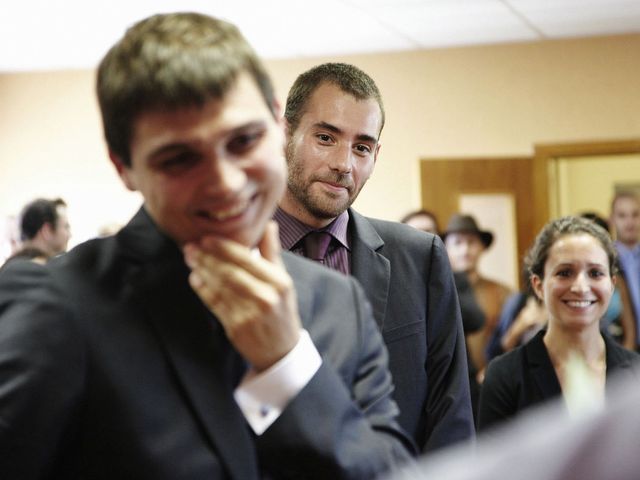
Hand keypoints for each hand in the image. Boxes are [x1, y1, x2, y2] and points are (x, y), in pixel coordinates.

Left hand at [184, 221, 300, 371]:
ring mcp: (250, 314)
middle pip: (230, 272)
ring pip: (220, 287)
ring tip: (190, 258)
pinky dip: (202, 290)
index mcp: (279, 282)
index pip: (247, 259)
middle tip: (190, 246)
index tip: (206, 237)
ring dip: (201, 270)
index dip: (224, 247)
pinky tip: (194, 278)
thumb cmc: (281, 310)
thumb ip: (272, 252)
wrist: (281, 351)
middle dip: (207, 257)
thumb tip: (268, 224)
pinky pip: (215, 304)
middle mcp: (266, 297)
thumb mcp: (284, 281)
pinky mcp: (236, 327)